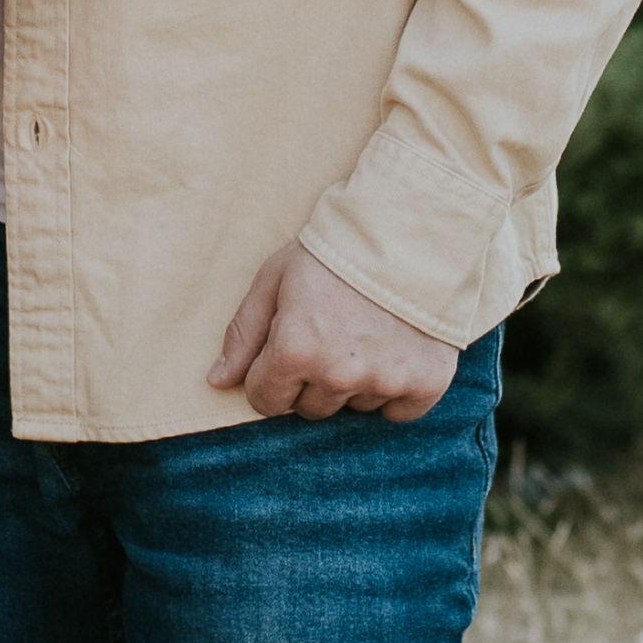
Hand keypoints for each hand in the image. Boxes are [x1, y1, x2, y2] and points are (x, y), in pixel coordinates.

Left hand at [215, 245, 460, 420]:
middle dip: (313, 378)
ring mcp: (384, 381)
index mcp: (294, 351)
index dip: (272, 375)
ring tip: (367, 333)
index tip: (289, 347)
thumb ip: (244, 334)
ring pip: (354, 408)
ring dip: (355, 381)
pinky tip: (395, 352)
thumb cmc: (333, 250)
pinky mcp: (425, 383)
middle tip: (332, 333)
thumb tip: (218, 382)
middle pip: (311, 409)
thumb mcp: (275, 279)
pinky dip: (396, 390)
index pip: (266, 401)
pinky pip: (398, 413)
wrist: (411, 229)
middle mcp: (338, 375)